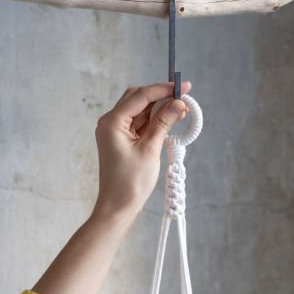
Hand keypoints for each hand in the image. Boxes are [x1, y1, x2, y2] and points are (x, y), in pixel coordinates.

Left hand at [92, 80, 191, 225]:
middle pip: (138, 98)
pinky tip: (170, 122)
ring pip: (140, 111)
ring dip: (159, 109)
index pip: (141, 96)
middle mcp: (111, 123)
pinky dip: (154, 122)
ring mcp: (115, 132)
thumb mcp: (150, 150)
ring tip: (181, 111)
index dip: (163, 89)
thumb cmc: (130, 183)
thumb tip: (178, 103)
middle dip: (161, 96)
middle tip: (183, 97)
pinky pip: (140, 124)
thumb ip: (163, 123)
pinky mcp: (122, 141)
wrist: (118, 208)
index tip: (182, 86)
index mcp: (112, 122)